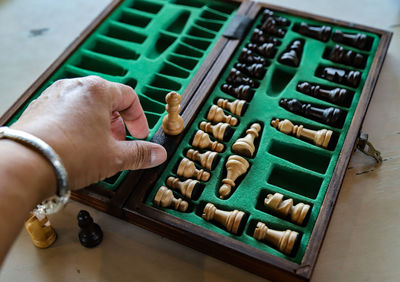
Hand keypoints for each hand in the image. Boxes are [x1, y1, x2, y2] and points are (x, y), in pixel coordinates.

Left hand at [11, 76, 166, 190]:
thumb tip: (157, 154)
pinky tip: (75, 148)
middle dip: (117, 124)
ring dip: (97, 125)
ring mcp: (53, 96)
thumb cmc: (69, 153)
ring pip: (85, 106)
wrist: (25, 164)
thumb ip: (140, 153)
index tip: (139, 134)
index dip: (139, 118)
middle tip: (119, 143)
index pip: (129, 97)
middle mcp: (74, 87)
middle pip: (106, 100)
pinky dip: (76, 127)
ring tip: (97, 148)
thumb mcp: (114, 156)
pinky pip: (65, 113)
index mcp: (97, 91)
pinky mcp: (38, 109)